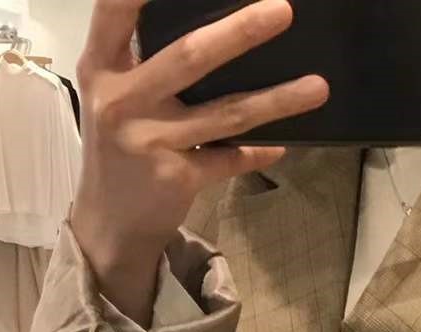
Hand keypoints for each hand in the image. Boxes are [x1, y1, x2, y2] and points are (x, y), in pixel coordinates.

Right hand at [71, 0, 329, 322]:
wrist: (109, 221)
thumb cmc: (119, 144)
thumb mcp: (114, 95)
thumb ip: (142, 60)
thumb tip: (215, 28)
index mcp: (102, 66)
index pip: (115, 10)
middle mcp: (122, 99)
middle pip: (189, 56)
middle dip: (240, 31)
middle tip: (283, 10)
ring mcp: (152, 140)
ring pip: (226, 114)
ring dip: (277, 100)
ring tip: (318, 87)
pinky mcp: (178, 177)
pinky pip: (230, 159)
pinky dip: (257, 153)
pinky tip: (282, 145)